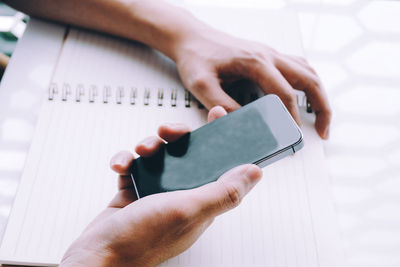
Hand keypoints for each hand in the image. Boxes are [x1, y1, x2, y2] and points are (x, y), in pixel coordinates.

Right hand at [60, 106, 261, 266]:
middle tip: (168, 131)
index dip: (222, 140)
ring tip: (140, 151)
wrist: (96, 256)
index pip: (220, 165)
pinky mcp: (134, 192)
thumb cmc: (141, 241)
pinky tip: (121, 165)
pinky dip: (126, 161)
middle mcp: (181, 196)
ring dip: (149, 147)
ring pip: (160, 156)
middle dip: (178, 137)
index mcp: (201, 202)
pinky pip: (134, 166)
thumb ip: (223, 192)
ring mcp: (157, 194)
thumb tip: (254, 172)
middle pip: (188, 154)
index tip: (218, 117)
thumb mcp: (188, 210)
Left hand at [174, 27, 330, 138]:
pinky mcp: (266, 55)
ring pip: (308, 70)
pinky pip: (297, 66)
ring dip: (319, 93)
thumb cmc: (195, 56)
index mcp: (255, 62)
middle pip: (309, 79)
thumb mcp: (201, 84)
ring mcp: (269, 53)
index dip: (292, 118)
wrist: (190, 36)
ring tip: (321, 116)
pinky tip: (304, 94)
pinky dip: (307, 82)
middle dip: (322, 106)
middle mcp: (268, 55)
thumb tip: (242, 125)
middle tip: (324, 129)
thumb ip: (220, 105)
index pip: (284, 93)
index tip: (295, 136)